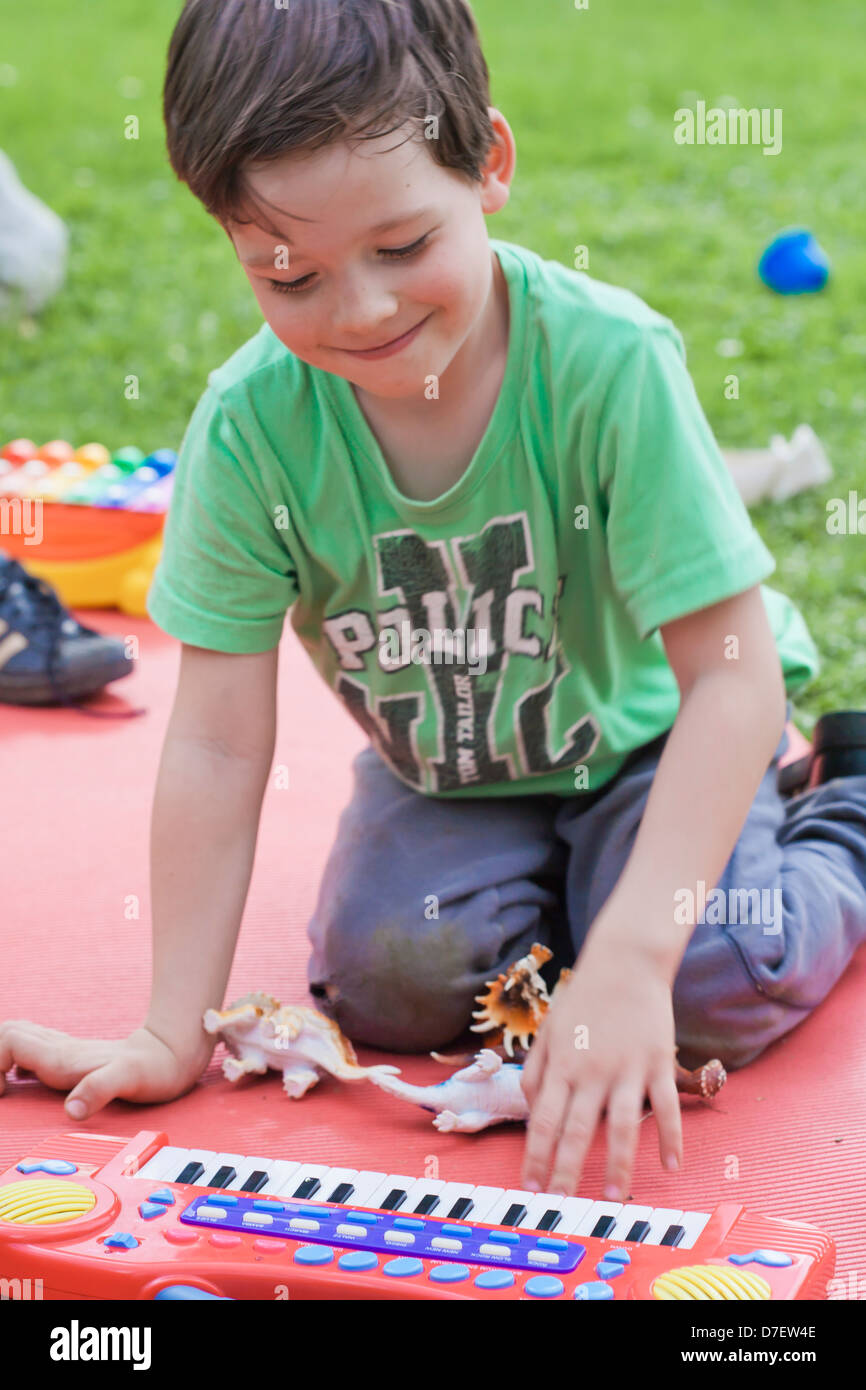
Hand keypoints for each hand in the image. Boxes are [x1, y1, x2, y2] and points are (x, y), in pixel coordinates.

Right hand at [0, 1021, 214, 1119]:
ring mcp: (64, 1051)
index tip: (1, 1093)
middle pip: (8, 1032)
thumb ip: (100, 1089)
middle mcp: (59, 1049)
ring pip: (18, 1038)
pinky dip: (13, 1061)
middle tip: (0, 1093)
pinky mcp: (72, 1058)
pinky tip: (20, 1083)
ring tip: (3, 1090)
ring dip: (0, 1057)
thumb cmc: (154, 1070)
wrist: (175, 1052)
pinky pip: (30, 1050)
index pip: (9, 1040)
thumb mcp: (130, 1081)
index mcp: (63, 1056)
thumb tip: (71, 1110)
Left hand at [520, 939, 681, 1197]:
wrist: (625, 962)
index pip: (542, 1120)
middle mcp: (592, 1071)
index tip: (530, 1187)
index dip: (535, 1156)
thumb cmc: (583, 999)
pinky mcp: (658, 1062)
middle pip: (576, 1130)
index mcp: (561, 1064)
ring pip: (622, 1127)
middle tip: (560, 1206)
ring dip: (617, 1166)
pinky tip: (671, 1166)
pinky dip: (670, 1138)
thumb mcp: (549, 1030)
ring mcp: (628, 1068)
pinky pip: (666, 1107)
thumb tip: (530, 1110)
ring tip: (612, 1198)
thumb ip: (536, 1071)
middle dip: (566, 1172)